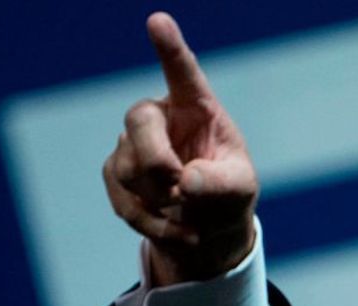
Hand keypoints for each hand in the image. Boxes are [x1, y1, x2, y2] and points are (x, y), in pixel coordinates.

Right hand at [103, 12, 257, 285]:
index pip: (182, 73)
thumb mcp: (240, 190)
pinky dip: (154, 224)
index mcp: (197, 107)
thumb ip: (221, 183)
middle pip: (138, 120)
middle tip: (179, 188)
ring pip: (127, 167)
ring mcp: (133, 144)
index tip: (158, 21)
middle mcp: (161, 118)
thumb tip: (185, 182)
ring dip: (160, 200)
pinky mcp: (117, 174)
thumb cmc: (228, 194)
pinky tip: (182, 232)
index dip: (170, 49)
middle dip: (157, 161)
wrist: (208, 227)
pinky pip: (123, 200)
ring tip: (188, 211)